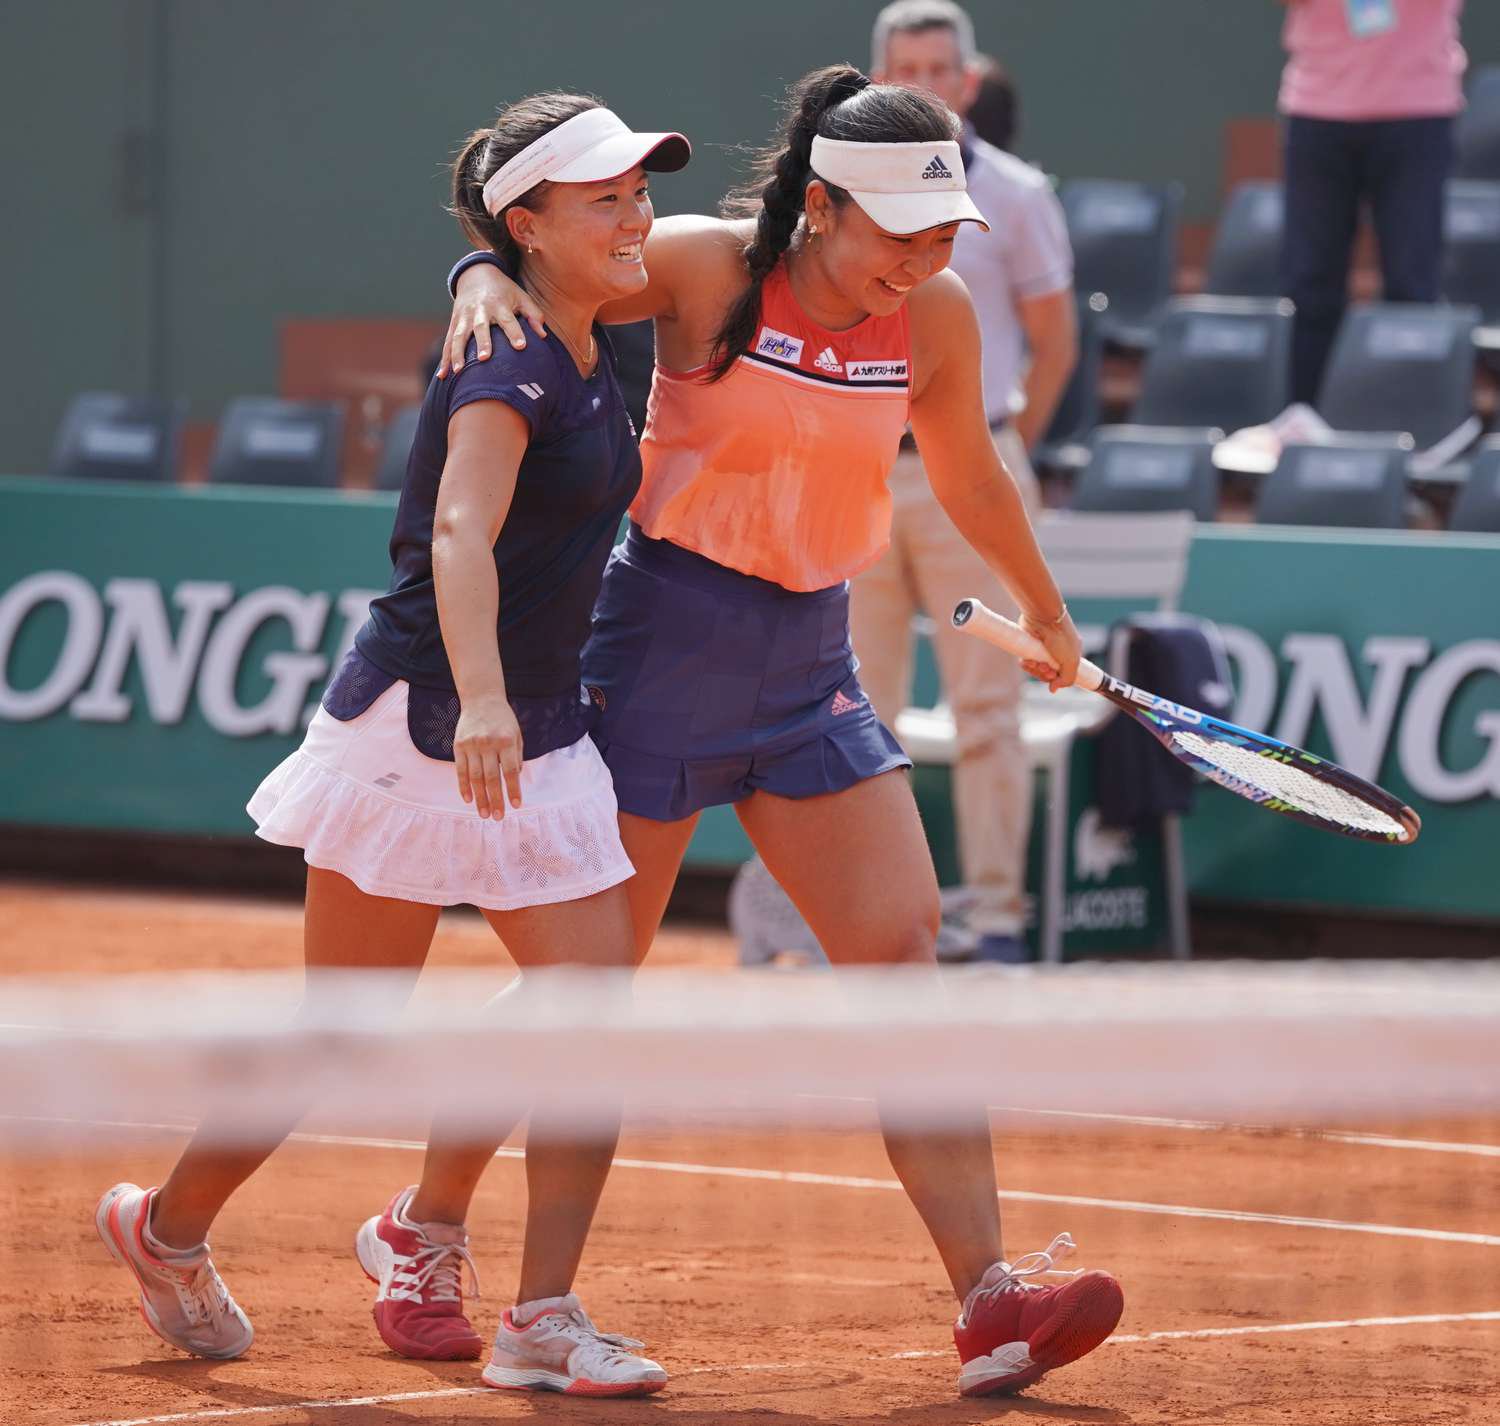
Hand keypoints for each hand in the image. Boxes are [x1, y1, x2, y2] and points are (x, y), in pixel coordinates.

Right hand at [438, 264, 549, 376]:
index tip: (521, 346)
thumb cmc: (504, 291)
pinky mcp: (454, 323)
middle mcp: (480, 310)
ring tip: (459, 371)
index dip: (514, 332)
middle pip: (480, 327)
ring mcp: (464, 316)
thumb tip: (543, 336)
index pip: (508, 319)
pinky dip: (445, 359)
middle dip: (482, 342)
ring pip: (459, 336)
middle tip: (484, 358)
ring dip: (457, 353)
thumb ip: (534, 315)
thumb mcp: (521, 297)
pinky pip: (448, 342)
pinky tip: (443, 375)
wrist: (476, 274)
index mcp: (499, 304)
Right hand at [453, 693, 523, 817]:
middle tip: (498, 817)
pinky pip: (461, 770)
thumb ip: (516, 756)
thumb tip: (514, 778)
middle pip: (492, 777)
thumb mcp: (516, 734)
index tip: (516, 805)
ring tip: (484, 813)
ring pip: (475, 777)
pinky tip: (469, 800)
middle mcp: (488, 743)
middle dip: (495, 799)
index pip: (510, 771)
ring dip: (480, 798)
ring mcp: (471, 745)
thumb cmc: (503, 720)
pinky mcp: (458, 746)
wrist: (481, 699)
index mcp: (506, 741)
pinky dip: (464, 786)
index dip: (513, 789)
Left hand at [1017, 609, 1081, 693]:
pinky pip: (1026, 662)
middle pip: (1047, 674)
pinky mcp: (1030, 647)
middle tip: (1043, 666)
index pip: (1062, 676)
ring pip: (1036, 670)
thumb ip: (1067, 679)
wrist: (1042, 617)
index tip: (1052, 675)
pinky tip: (1026, 661)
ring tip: (1034, 662)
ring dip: (1034, 670)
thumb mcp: (1071, 661)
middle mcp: (1057, 653)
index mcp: (1070, 655)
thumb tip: (1053, 689)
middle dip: (1043, 674)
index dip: (1055, 679)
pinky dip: (1026, 664)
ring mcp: (1042, 650)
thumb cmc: (1060, 637)